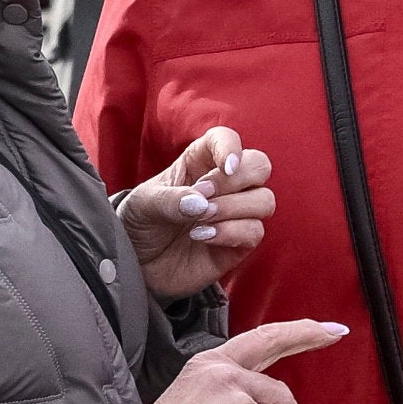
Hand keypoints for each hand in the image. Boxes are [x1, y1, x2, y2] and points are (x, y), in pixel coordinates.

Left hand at [118, 124, 276, 300]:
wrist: (138, 264)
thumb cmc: (141, 224)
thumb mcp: (144, 205)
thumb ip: (170, 200)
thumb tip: (202, 203)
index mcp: (200, 163)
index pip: (227, 139)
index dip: (231, 147)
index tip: (225, 167)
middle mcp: (225, 185)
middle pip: (260, 165)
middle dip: (237, 180)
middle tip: (205, 196)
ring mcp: (235, 215)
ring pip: (264, 200)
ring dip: (233, 208)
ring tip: (199, 219)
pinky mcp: (238, 244)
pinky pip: (255, 231)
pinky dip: (231, 232)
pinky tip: (201, 236)